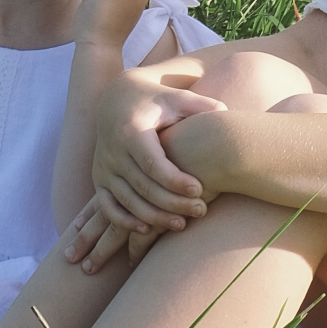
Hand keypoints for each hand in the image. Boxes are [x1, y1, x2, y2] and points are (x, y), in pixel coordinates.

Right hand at [62, 73, 225, 263]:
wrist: (116, 98)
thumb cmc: (155, 100)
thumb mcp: (176, 97)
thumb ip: (200, 105)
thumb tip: (226, 114)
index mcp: (131, 130)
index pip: (152, 163)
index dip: (175, 180)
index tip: (199, 189)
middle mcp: (113, 151)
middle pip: (143, 186)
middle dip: (173, 203)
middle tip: (201, 210)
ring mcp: (104, 167)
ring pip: (128, 201)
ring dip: (155, 217)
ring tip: (183, 224)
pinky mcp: (99, 178)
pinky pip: (107, 207)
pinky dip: (125, 221)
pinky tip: (148, 230)